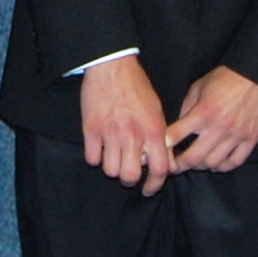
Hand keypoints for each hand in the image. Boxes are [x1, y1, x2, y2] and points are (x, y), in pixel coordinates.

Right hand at [79, 54, 173, 193]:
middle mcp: (133, 134)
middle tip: (127, 171)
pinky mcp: (91, 129)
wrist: (112, 66)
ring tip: (113, 156)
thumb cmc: (137, 88)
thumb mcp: (157, 111)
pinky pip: (92, 158)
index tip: (148, 190)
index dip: (155, 185)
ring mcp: (110, 132)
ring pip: (110, 170)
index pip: (160, 169)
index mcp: (154, 130)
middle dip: (129, 179)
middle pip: (131, 176)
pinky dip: (95, 157)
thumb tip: (167, 165)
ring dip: (111, 167)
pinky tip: (99, 148)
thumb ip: (162, 139)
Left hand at [166, 66, 257, 174]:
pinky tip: (217, 163)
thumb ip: (186, 108)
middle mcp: (218, 128)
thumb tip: (177, 127)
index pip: (175, 136)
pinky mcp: (251, 138)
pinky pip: (235, 162)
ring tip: (197, 162)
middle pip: (193, 158)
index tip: (159, 150)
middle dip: (179, 166)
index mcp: (202, 112)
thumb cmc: (226, 78)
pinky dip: (223, 166)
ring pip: (213, 163)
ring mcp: (236, 135)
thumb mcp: (198, 86)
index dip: (163, 146)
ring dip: (201, 166)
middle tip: (174, 167)